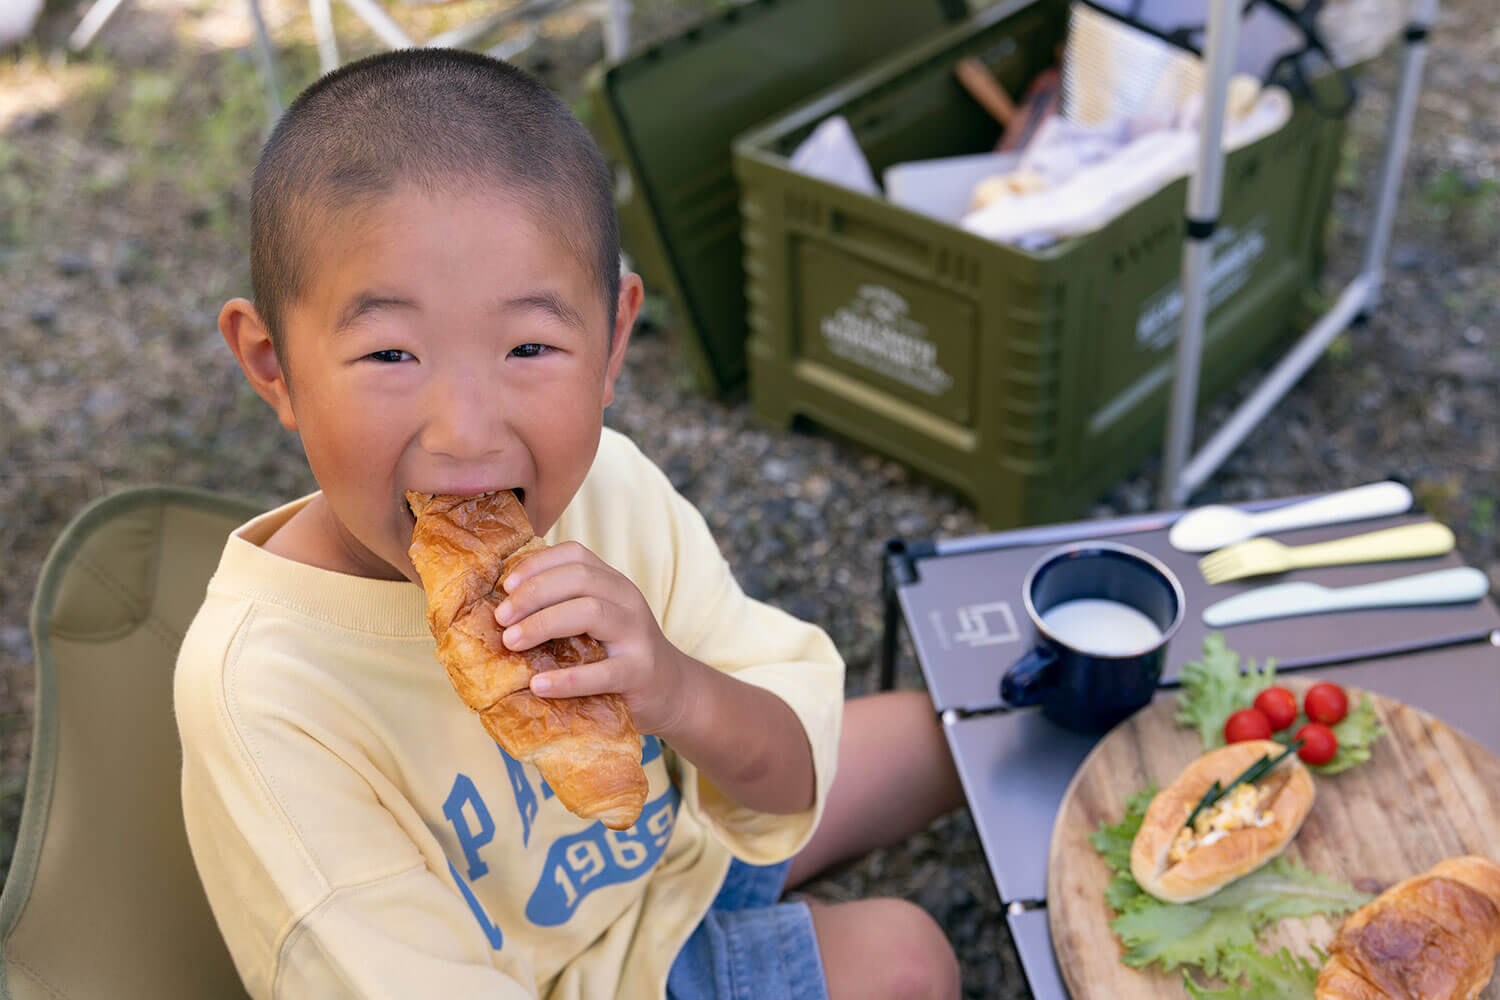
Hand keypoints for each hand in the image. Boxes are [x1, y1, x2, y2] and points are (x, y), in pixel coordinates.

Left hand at [493, 541, 687, 733]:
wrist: (672, 691)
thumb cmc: (619, 654)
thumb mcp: (598, 620)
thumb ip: (564, 606)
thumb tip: (502, 606)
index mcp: (613, 583)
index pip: (575, 555)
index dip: (537, 564)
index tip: (506, 585)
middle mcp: (627, 600)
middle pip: (578, 578)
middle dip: (533, 594)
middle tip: (501, 618)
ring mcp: (637, 634)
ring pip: (590, 612)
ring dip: (543, 624)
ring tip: (512, 642)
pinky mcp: (640, 672)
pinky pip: (603, 672)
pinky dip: (567, 679)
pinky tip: (539, 685)